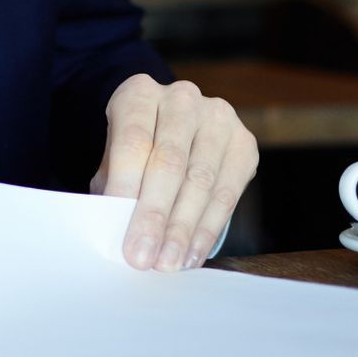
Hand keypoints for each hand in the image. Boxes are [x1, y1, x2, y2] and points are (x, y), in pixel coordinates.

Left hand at [91, 74, 256, 271]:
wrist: (171, 127)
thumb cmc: (136, 149)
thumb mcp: (114, 159)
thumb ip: (113, 188)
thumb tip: (112, 230)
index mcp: (140, 93)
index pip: (134, 141)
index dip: (127, 188)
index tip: (121, 231)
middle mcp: (182, 99)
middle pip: (170, 162)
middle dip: (155, 216)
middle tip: (143, 258)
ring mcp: (218, 118)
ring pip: (201, 180)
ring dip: (183, 229)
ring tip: (168, 263)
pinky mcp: (244, 143)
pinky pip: (228, 193)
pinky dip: (208, 228)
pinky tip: (192, 253)